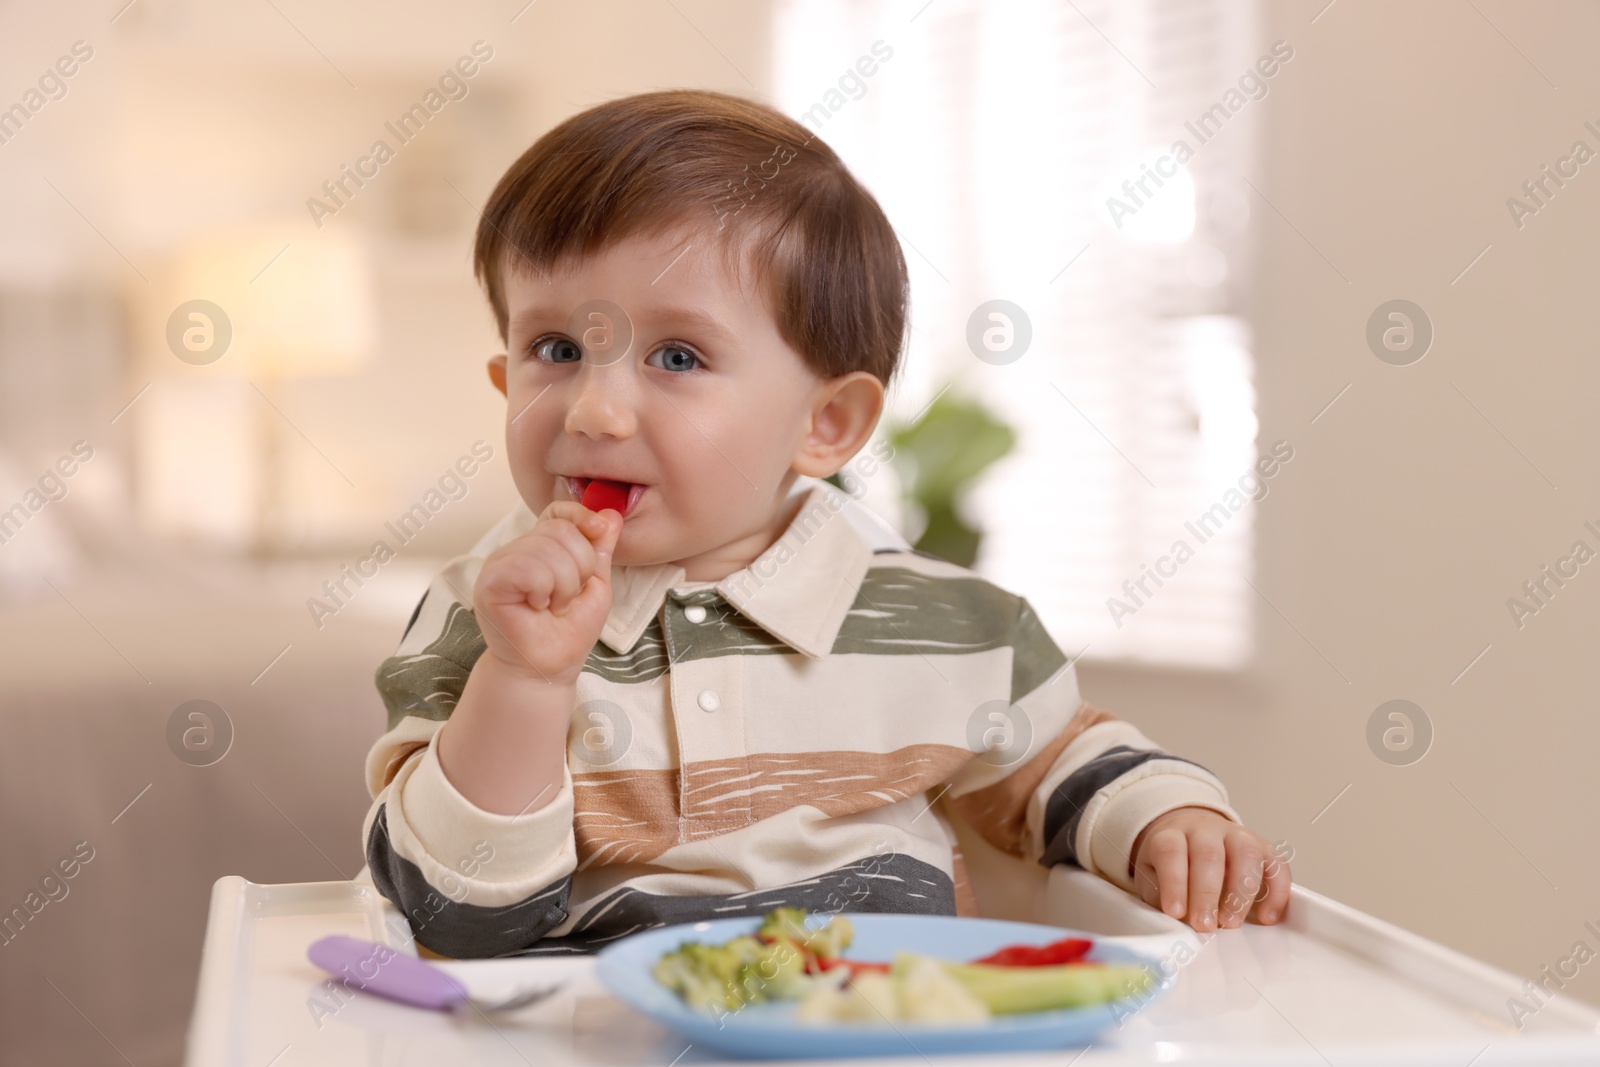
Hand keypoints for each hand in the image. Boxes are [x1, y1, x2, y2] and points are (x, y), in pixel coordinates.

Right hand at [471, 500, 620, 685]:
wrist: (549, 668)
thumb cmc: (569, 631)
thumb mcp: (596, 584)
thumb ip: (600, 548)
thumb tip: (611, 513)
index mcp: (540, 547)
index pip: (557, 511)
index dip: (581, 515)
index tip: (600, 533)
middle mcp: (516, 550)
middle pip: (561, 530)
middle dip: (581, 568)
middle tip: (569, 598)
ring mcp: (499, 564)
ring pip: (547, 549)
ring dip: (564, 585)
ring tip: (554, 606)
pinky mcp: (490, 582)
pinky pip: (528, 567)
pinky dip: (544, 590)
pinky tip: (537, 607)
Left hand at [1129, 806, 1290, 931]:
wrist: (1190, 833)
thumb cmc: (1171, 863)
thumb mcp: (1152, 874)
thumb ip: (1158, 894)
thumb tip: (1174, 919)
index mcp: (1172, 834)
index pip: (1171, 851)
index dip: (1174, 883)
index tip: (1175, 913)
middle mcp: (1206, 829)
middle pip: (1209, 854)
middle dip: (1206, 893)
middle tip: (1205, 925)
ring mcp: (1236, 835)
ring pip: (1246, 854)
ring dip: (1241, 892)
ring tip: (1231, 923)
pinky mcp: (1263, 847)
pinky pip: (1277, 865)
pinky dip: (1277, 892)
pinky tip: (1267, 917)